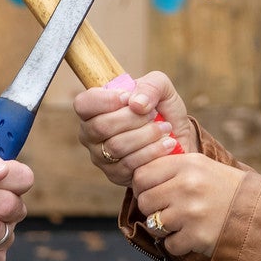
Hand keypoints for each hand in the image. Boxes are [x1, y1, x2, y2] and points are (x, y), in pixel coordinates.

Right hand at [73, 71, 189, 187]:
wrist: (178, 137)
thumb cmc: (162, 109)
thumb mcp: (161, 87)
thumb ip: (150, 86)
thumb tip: (136, 103)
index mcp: (93, 109)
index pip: (83, 104)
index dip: (105, 100)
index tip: (129, 98)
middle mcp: (90, 133)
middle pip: (101, 126)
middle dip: (133, 119)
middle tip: (154, 115)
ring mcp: (100, 156)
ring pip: (116, 146)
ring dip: (146, 135)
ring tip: (165, 128)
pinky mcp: (115, 174)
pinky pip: (129, 165)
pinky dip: (152, 152)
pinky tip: (167, 144)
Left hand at [130, 149, 244, 260]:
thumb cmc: (227, 190)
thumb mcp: (203, 167)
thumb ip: (172, 167)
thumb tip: (138, 177)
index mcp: (187, 163)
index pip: (141, 174)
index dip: (143, 187)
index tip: (153, 193)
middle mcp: (187, 185)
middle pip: (144, 201)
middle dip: (152, 210)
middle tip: (168, 211)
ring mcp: (191, 211)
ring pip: (154, 224)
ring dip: (165, 229)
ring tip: (182, 224)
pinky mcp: (197, 236)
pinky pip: (169, 244)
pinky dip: (178, 245)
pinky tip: (193, 236)